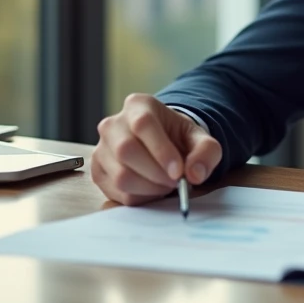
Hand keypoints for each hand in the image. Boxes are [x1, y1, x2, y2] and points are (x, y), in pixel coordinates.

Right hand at [91, 93, 221, 205]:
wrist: (162, 144)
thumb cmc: (178, 138)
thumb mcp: (200, 138)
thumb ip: (206, 152)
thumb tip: (195, 174)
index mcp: (138, 105)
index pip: (143, 124)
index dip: (161, 150)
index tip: (178, 172)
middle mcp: (113, 124)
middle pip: (126, 150)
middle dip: (155, 173)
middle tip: (175, 182)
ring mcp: (101, 148)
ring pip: (120, 175)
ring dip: (148, 188)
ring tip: (165, 185)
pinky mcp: (98, 170)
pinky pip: (115, 191)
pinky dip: (139, 197)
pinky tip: (151, 190)